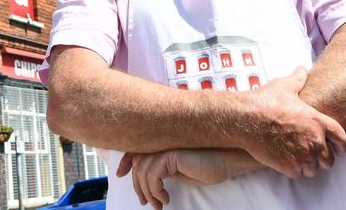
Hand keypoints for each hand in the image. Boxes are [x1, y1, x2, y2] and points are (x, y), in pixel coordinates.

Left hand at [117, 149, 249, 208]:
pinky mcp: (171, 154)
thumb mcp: (177, 170)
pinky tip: (166, 198)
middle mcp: (160, 142)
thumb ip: (160, 168)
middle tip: (147, 204)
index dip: (125, 160)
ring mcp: (165, 146)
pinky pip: (153, 175)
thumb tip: (143, 179)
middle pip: (137, 164)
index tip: (120, 174)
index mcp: (161, 143)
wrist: (225, 161)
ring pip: (143, 172)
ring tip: (160, 205)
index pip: (135, 150)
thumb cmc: (205, 166)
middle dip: (138, 186)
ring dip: (149, 193)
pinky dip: (156, 191)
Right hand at [240, 66, 345, 177]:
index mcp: (317, 121)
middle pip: (329, 160)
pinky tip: (286, 160)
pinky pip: (299, 174)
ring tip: (298, 158)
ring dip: (308, 166)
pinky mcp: (290, 167)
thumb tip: (302, 69)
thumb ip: (298, 79)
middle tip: (311, 153)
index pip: (341, 140)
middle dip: (321, 158)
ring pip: (314, 169)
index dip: (340, 146)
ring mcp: (303, 155)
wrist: (245, 119)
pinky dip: (294, 170)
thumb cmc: (264, 102)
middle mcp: (315, 140)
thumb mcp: (284, 86)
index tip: (337, 149)